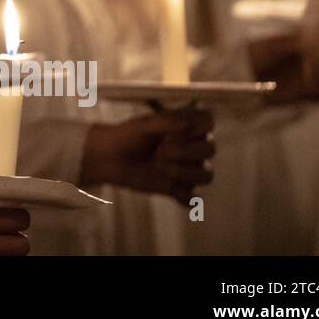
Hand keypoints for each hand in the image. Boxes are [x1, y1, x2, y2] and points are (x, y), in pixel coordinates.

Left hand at [80, 108, 214, 204]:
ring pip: (206, 175)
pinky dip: (183, 196)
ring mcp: (188, 168)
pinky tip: (167, 187)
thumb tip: (188, 124)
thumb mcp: (143, 125)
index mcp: (187, 125)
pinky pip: (193, 197)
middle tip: (159, 151)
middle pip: (209, 150)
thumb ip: (166, 121)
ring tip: (158, 166)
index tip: (173, 131)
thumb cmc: (127, 136)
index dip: (196, 127)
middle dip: (184, 151)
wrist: (110, 158)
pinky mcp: (180, 188)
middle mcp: (193, 146)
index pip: (208, 121)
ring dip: (183, 172)